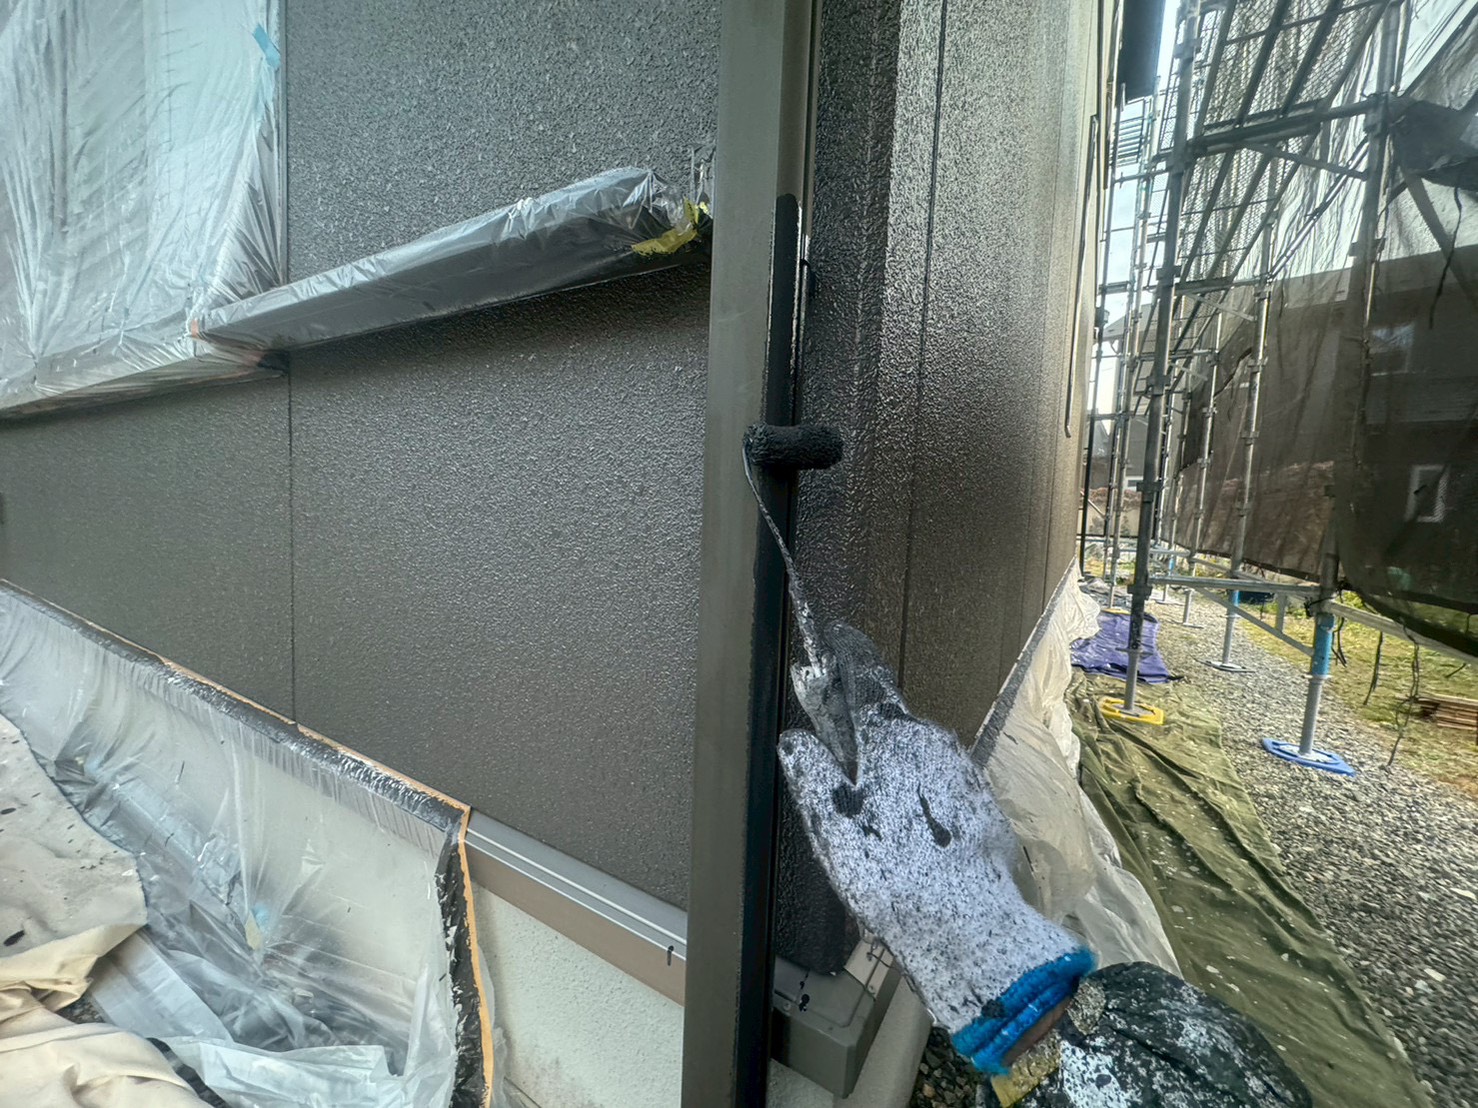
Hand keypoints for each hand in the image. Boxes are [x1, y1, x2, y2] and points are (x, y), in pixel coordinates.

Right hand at [778, 621, 1093, 1074]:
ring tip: (876, 821)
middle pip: (889, 722)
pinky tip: (910, 838)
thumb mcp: (831, 822)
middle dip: (865, 733)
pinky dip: (918, 797)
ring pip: (916, 756)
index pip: (864, 676)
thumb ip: (811, 771)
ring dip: (893, 770)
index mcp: (891, 735)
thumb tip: (793, 735)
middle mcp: (932, 739)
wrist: (969, 923)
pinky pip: (938, 785)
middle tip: (841, 768)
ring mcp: (962, 770)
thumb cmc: (889, 870)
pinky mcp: (982, 802)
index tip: (834, 630)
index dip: (845, 651)